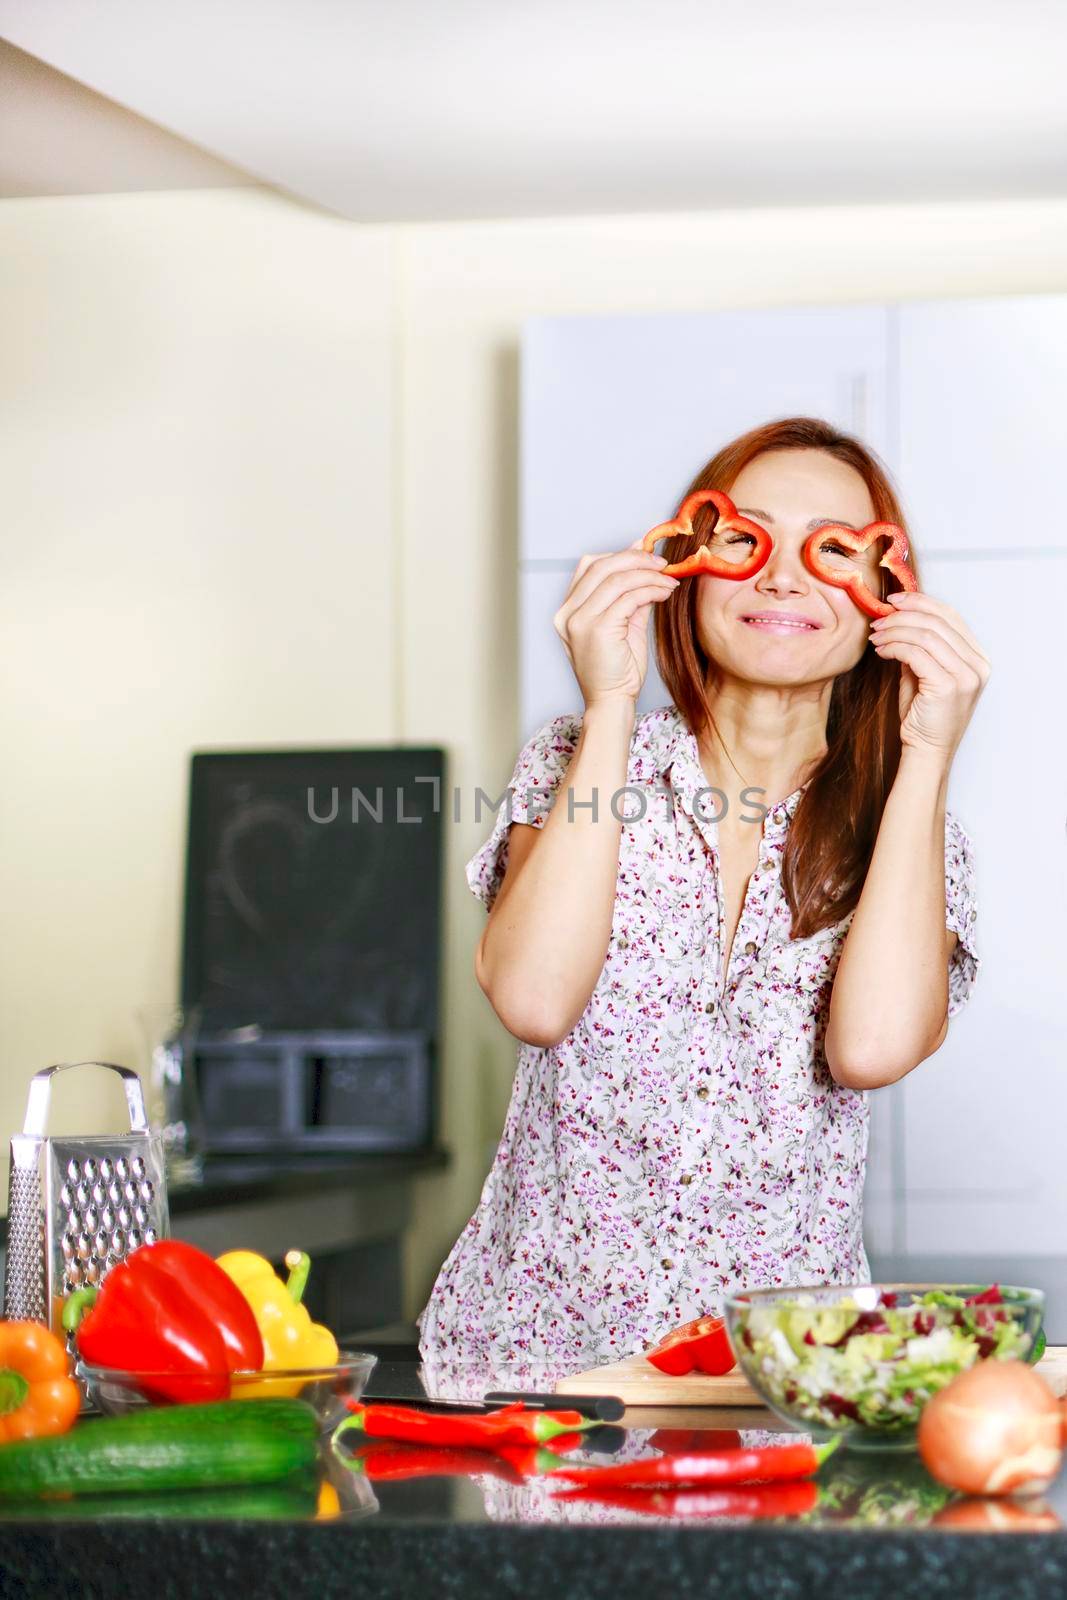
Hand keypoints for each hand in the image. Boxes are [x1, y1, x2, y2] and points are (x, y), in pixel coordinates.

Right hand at [553, 538, 679, 708]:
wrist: (611, 702)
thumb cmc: (617, 669)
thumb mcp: (622, 624)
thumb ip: (629, 595)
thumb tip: (643, 564)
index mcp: (567, 611)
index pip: (589, 566)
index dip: (619, 554)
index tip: (645, 552)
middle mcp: (567, 614)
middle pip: (602, 566)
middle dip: (636, 559)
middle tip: (662, 564)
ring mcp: (579, 621)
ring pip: (617, 579)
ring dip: (648, 575)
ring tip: (668, 580)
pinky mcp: (598, 629)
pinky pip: (629, 597)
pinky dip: (651, 590)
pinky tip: (665, 593)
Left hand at [869, 591, 990, 763]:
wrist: (927, 751)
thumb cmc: (924, 715)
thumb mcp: (923, 673)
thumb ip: (920, 647)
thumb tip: (899, 619)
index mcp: (977, 658)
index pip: (951, 616)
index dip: (921, 602)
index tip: (894, 600)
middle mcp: (978, 665)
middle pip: (938, 622)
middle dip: (903, 615)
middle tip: (879, 619)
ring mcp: (966, 676)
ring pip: (926, 635)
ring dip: (895, 631)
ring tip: (876, 636)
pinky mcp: (948, 687)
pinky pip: (916, 654)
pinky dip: (894, 647)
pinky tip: (881, 651)